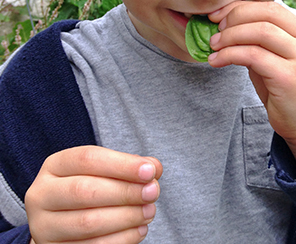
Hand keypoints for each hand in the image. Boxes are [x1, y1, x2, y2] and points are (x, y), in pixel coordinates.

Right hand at [25, 146, 162, 243]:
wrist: (66, 220)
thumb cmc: (92, 187)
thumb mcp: (106, 170)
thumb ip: (129, 166)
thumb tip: (154, 169)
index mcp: (55, 165)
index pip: (88, 158)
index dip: (122, 164)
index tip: (150, 171)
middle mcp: (41, 194)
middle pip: (85, 191)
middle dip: (126, 192)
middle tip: (153, 192)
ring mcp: (43, 227)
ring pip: (87, 222)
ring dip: (127, 217)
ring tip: (150, 211)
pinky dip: (121, 239)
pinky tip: (139, 229)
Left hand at [208, 1, 295, 175]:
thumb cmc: (283, 88)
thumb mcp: (272, 57)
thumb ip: (256, 39)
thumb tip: (223, 21)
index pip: (271, 7)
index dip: (242, 8)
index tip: (219, 16)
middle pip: (266, 15)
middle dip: (235, 18)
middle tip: (215, 30)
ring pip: (260, 32)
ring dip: (230, 36)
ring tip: (214, 46)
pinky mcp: (289, 77)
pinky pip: (254, 56)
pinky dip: (230, 54)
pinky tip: (217, 61)